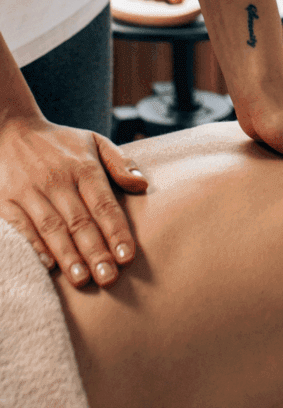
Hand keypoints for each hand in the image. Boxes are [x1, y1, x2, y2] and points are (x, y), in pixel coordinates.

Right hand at [0, 114, 147, 286]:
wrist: (9, 128)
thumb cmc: (61, 144)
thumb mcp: (95, 142)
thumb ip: (121, 163)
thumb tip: (143, 185)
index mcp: (83, 168)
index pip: (104, 205)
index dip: (116, 232)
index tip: (127, 257)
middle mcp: (57, 180)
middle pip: (79, 222)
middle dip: (95, 252)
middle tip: (109, 278)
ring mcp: (29, 190)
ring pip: (51, 228)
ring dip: (67, 255)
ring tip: (82, 279)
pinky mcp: (6, 199)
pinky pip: (20, 226)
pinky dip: (34, 246)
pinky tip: (48, 265)